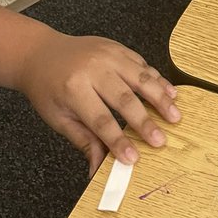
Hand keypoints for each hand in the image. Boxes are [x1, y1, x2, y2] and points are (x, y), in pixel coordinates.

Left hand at [16, 29, 180, 175]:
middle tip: (161, 140)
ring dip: (160, 97)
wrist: (42, 52)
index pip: (101, 120)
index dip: (118, 141)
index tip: (133, 159)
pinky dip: (157, 78)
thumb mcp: (59, 118)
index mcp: (74, 89)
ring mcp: (108, 55)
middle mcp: (94, 69)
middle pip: (125, 99)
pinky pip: (141, 63)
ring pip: (140, 78)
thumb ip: (84, 140)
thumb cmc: (48, 88)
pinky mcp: (117, 47)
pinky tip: (169, 92)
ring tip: (174, 115)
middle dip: (145, 122)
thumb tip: (97, 170)